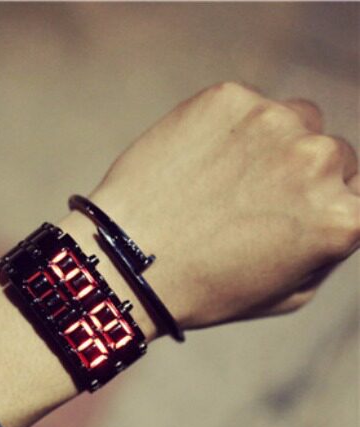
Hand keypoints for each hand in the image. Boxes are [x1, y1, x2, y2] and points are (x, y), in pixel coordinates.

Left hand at [81, 82, 358, 329]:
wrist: (125, 260)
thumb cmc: (204, 288)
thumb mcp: (287, 293)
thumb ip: (328, 246)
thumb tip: (341, 208)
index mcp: (344, 217)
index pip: (359, 192)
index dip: (328, 201)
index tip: (294, 210)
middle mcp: (320, 160)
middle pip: (331, 152)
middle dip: (300, 173)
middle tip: (249, 200)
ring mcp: (274, 123)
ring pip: (294, 119)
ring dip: (272, 143)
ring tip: (222, 180)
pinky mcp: (228, 99)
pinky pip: (245, 106)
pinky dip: (228, 128)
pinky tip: (195, 163)